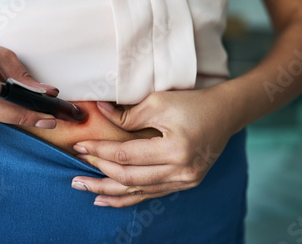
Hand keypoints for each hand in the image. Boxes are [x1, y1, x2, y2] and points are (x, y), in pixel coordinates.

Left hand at [71, 83, 241, 206]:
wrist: (226, 113)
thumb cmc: (193, 103)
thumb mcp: (159, 102)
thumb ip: (128, 113)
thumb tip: (99, 113)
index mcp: (175, 149)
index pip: (126, 155)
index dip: (100, 151)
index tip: (79, 146)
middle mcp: (181, 171)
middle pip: (129, 179)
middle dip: (99, 175)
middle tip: (75, 173)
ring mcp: (185, 181)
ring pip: (139, 191)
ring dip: (109, 192)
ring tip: (86, 191)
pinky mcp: (185, 183)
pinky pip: (151, 193)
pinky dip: (128, 197)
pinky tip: (109, 199)